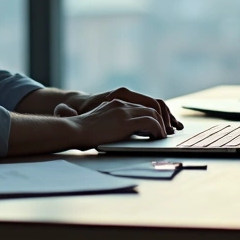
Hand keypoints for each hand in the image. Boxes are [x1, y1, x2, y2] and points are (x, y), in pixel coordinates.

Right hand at [54, 99, 168, 148]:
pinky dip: (158, 129)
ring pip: (153, 113)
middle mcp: (122, 103)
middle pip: (151, 106)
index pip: (142, 105)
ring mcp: (124, 110)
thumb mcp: (101, 122)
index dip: (153, 115)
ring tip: (163, 136)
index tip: (159, 125)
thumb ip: (114, 122)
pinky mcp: (126, 120)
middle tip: (166, 131)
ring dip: (161, 125)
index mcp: (116, 102)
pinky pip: (151, 122)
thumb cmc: (83, 132)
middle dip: (162, 119)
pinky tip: (158, 137)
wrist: (73, 130)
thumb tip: (125, 131)